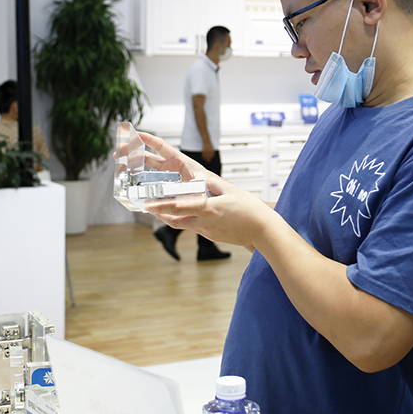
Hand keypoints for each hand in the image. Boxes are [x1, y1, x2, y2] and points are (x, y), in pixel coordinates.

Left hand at [139, 131, 272, 249]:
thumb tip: (198, 177)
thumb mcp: (231, 191)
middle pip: (176, 220)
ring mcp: (208, 232)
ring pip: (184, 224)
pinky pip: (195, 227)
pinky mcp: (212, 236)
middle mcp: (205, 224)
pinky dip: (189, 220)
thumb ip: (212, 184)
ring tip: (163, 210)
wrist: (264, 232)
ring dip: (173, 217)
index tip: (148, 205)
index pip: (179, 208)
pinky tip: (192, 214)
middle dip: (161, 213)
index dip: (161, 207)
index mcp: (208, 210)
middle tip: (149, 207)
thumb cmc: (252, 211)